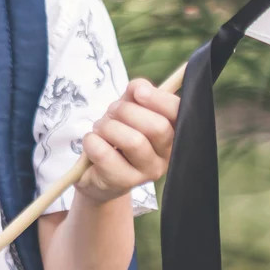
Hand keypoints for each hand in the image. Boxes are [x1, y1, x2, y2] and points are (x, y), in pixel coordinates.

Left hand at [77, 79, 178, 205]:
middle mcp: (166, 156)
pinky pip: (106, 155)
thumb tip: (139, 87)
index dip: (158, 99)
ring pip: (134, 142)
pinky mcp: (123, 183)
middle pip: (157, 127)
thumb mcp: (127, 110)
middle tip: (111, 113)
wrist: (96, 173)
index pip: (178, 112)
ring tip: (100, 129)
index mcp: (172, 133)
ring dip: (108, 127)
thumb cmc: (116, 136)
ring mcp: (147, 173)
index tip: (137, 92)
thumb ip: (135, 94)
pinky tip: (92, 143)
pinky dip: (92, 141)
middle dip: (126, 112)